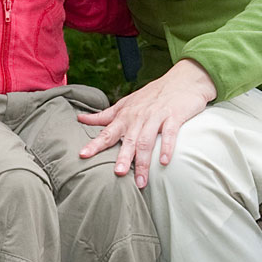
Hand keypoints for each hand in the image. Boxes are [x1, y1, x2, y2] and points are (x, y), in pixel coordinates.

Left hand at [77, 59, 216, 187]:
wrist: (182, 80)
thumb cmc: (151, 95)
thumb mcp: (125, 104)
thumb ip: (104, 115)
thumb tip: (80, 119)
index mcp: (125, 116)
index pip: (107, 132)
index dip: (95, 144)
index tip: (83, 155)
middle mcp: (139, 117)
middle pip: (129, 140)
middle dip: (124, 157)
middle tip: (118, 174)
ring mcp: (157, 116)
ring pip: (147, 140)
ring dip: (144, 161)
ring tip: (141, 181)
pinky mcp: (174, 116)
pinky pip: (170, 134)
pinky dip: (167, 148)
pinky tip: (164, 162)